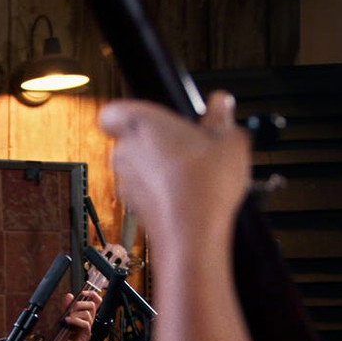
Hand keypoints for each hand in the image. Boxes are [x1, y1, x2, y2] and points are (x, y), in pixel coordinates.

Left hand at [59, 289, 101, 340]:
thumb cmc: (67, 339)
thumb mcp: (65, 319)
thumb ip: (67, 307)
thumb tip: (69, 296)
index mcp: (86, 316)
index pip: (96, 302)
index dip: (93, 294)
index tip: (84, 292)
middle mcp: (89, 321)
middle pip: (93, 305)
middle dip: (80, 304)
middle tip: (70, 310)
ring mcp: (88, 328)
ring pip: (87, 313)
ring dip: (75, 314)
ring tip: (67, 319)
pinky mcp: (87, 334)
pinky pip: (85, 324)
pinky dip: (75, 321)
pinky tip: (68, 322)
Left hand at [98, 90, 249, 265]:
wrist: (192, 236)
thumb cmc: (203, 186)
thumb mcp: (228, 140)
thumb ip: (220, 118)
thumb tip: (220, 104)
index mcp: (140, 123)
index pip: (113, 111)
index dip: (130, 112)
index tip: (155, 116)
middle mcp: (124, 152)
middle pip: (130, 139)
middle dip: (155, 141)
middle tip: (186, 143)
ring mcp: (125, 182)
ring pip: (137, 167)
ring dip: (158, 167)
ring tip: (192, 171)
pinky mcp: (133, 207)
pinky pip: (143, 191)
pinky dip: (160, 190)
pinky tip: (188, 194)